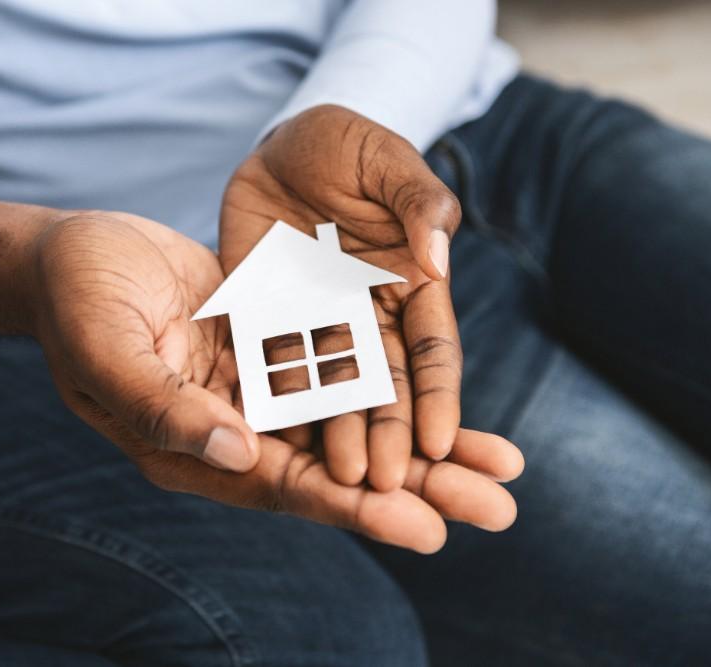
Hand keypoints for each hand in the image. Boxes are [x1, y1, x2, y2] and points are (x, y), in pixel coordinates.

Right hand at [25, 211, 520, 552]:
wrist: (70, 254)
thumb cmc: (75, 299)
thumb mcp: (108, 349)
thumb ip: (165, 408)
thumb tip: (240, 453)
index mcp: (194, 448)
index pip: (286, 487)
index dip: (356, 510)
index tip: (428, 529)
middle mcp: (236, 433)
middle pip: (339, 472)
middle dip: (420, 489)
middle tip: (501, 509)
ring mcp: (258, 394)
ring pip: (354, 429)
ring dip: (425, 448)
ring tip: (501, 466)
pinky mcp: (274, 352)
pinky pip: (346, 377)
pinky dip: (395, 389)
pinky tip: (445, 400)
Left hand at [221, 105, 463, 490]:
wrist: (281, 144)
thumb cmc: (349, 145)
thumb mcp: (389, 161)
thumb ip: (419, 205)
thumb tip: (439, 258)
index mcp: (411, 284)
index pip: (432, 352)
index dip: (439, 398)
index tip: (443, 445)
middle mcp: (369, 315)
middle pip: (385, 386)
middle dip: (391, 434)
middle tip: (387, 485)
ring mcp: (317, 321)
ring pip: (333, 389)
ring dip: (341, 434)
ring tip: (342, 481)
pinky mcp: (268, 318)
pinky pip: (274, 366)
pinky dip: (280, 404)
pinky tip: (280, 442)